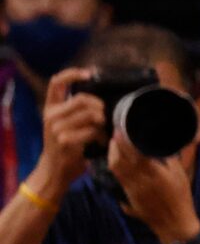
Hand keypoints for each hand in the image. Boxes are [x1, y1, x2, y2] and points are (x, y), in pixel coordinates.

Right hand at [30, 68, 105, 191]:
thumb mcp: (65, 124)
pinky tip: (101, 142)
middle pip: (83, 98)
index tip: (89, 74)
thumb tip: (100, 100)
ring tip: (103, 131)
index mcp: (50, 107)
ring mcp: (56, 127)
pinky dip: (101, 136)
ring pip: (91, 115)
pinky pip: (93, 131)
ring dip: (103, 123)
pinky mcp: (65, 140)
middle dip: (100, 106)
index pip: (57, 82)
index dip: (73, 74)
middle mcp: (51, 114)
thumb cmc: (65, 146)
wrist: (55, 169)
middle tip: (105, 117)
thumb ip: (76, 110)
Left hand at [107, 132, 197, 243]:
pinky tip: (117, 164)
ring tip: (113, 148)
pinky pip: (118, 181)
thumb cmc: (182, 198)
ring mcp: (132, 191)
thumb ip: (170, 160)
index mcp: (155, 174)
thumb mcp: (180, 175)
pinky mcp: (128, 199)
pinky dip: (116, 170)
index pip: (134, 153)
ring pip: (115, 170)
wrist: (175, 224)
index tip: (120, 131)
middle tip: (114, 137)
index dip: (124, 141)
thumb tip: (160, 146)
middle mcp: (140, 181)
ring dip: (112, 157)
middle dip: (114, 147)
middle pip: (119, 161)